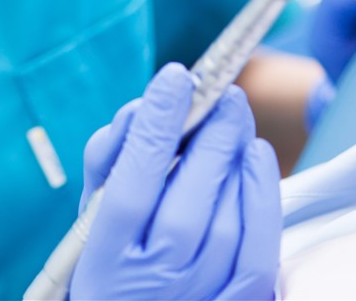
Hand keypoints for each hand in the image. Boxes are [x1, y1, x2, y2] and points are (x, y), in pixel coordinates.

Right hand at [71, 63, 280, 300]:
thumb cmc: (111, 260)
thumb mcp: (91, 215)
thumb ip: (110, 160)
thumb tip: (146, 107)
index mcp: (105, 255)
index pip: (133, 180)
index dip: (156, 124)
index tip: (176, 77)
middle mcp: (152, 280)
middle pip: (188, 201)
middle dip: (211, 135)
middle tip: (223, 94)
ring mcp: (198, 296)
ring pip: (226, 218)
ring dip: (235, 156)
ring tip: (234, 119)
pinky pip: (258, 248)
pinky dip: (263, 194)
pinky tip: (257, 153)